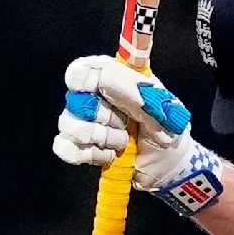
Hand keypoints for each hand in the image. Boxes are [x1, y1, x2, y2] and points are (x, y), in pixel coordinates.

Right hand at [54, 55, 222, 215]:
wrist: (168, 164)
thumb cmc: (167, 127)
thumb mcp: (164, 106)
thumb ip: (139, 89)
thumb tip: (109, 79)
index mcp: (109, 77)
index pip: (81, 70)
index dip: (86, 79)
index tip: (100, 88)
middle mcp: (90, 97)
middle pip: (75, 99)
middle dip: (104, 115)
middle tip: (126, 122)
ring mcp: (80, 122)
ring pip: (68, 124)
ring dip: (101, 137)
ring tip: (123, 141)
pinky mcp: (77, 147)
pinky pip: (64, 148)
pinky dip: (90, 154)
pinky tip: (109, 155)